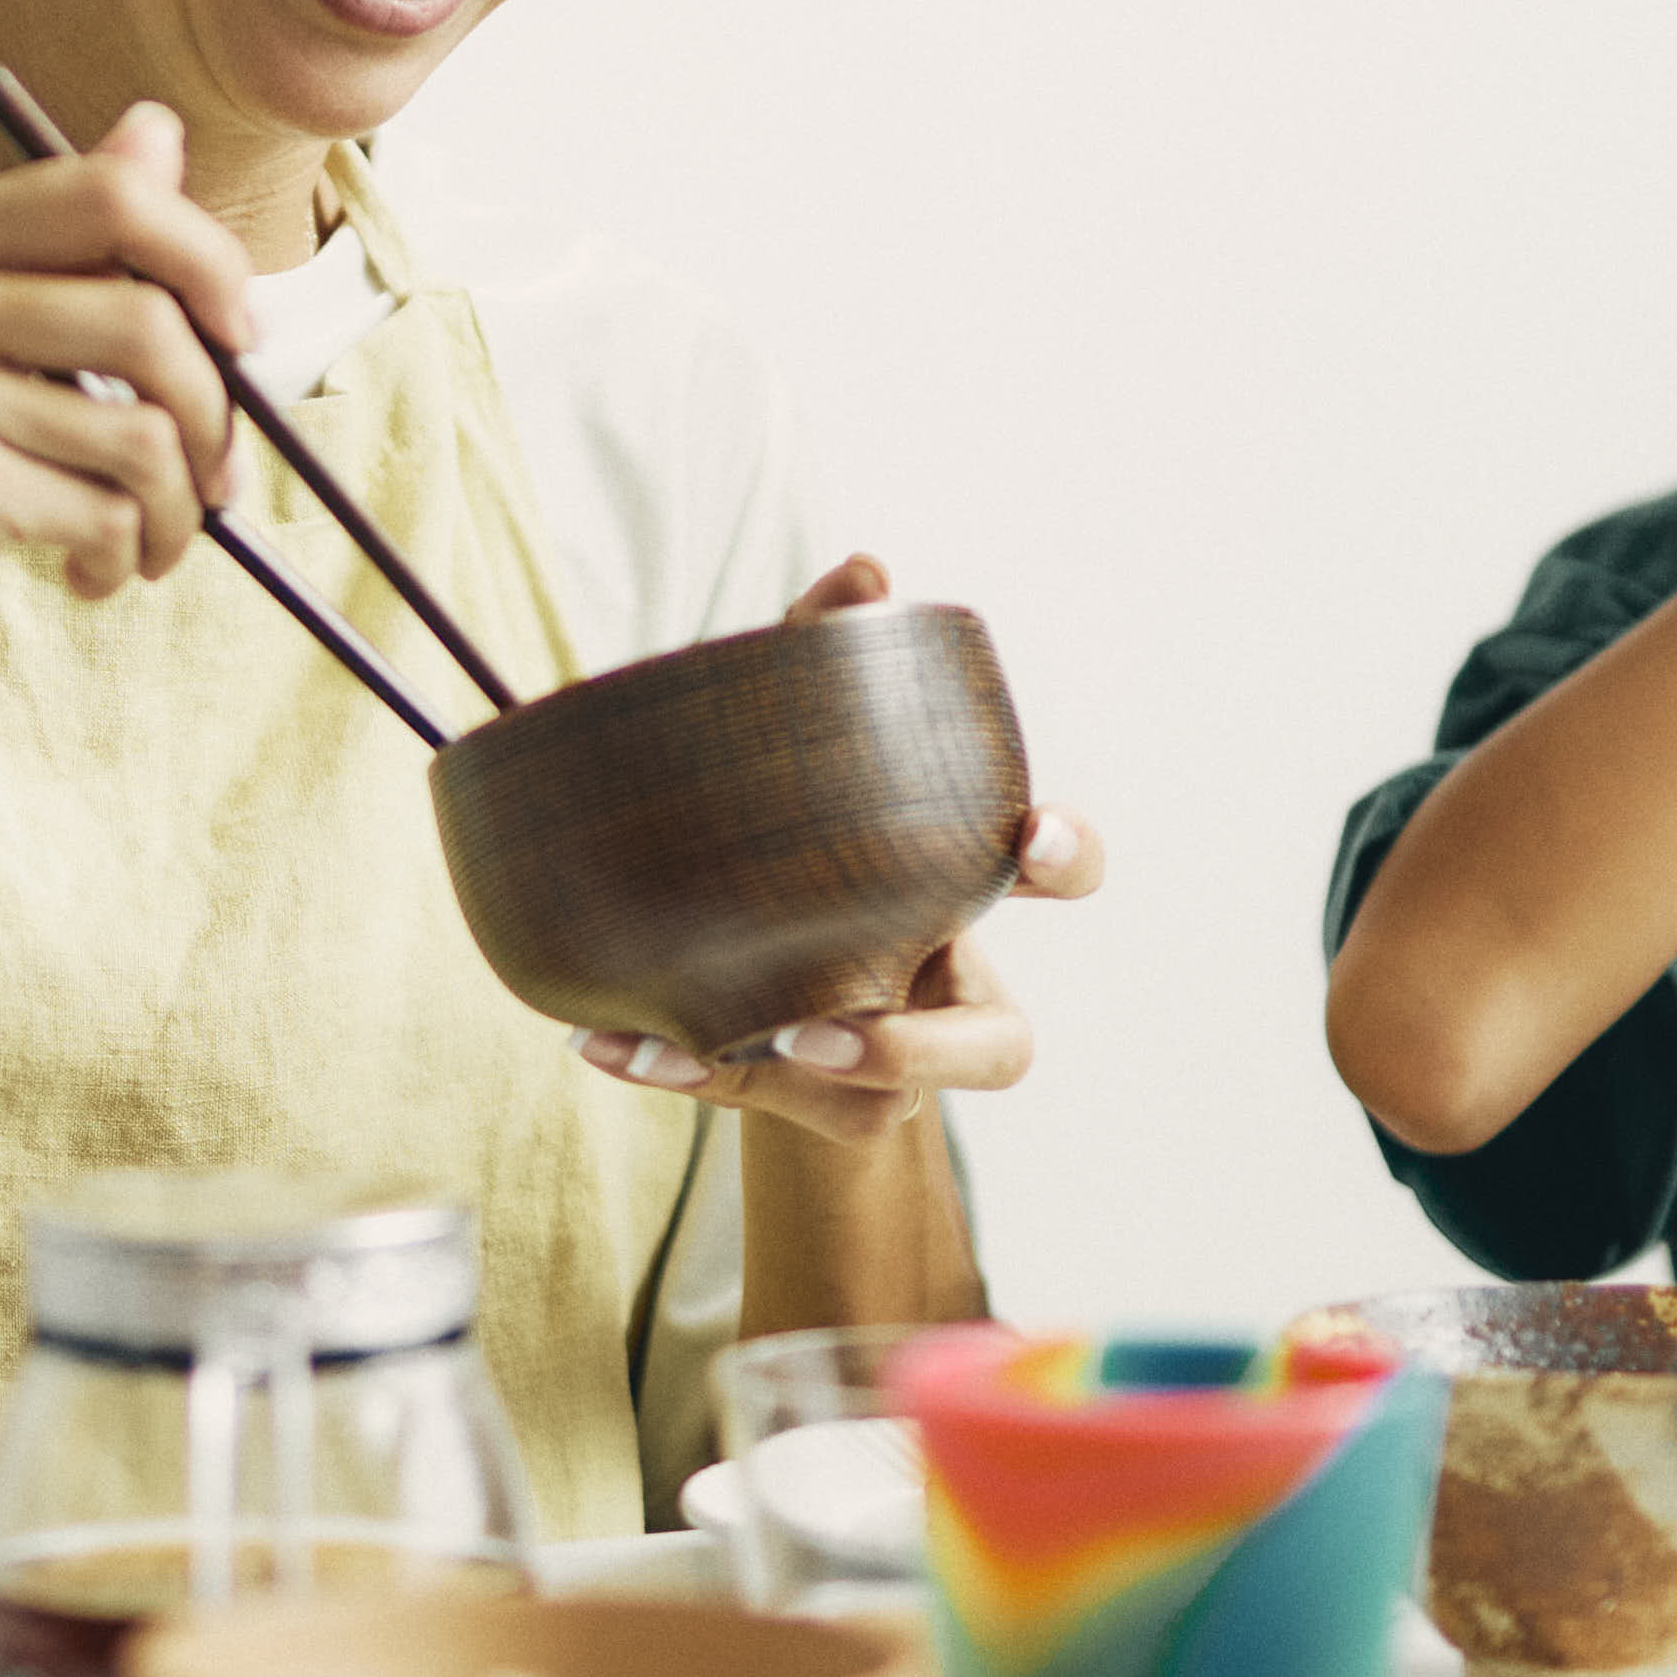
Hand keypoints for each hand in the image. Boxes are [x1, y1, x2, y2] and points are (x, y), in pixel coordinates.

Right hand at [0, 97, 257, 711]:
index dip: (206, 256)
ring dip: (176, 508)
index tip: (238, 333)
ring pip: (142, 434)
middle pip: (146, 317)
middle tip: (215, 476)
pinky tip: (88, 573)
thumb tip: (160, 129)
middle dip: (215, 410)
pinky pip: (105, 511)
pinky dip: (126, 556)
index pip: (107, 192)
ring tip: (150, 541)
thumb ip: (61, 244)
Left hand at [574, 556, 1107, 1146]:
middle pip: (999, 1049)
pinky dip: (684, 1070)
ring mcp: (881, 1066)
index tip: (1035, 835)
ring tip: (757, 1044)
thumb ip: (830, 649)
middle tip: (833, 1026)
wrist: (749, 945)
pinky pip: (756, 1105)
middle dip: (940, 1044)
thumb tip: (865, 570)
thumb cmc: (805, 827)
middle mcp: (940, 990)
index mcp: (962, 886)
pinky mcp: (807, 1104)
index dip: (1069, 856)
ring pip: (886, 1106)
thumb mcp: (805, 735)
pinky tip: (606, 1041)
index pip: (1059, 872)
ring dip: (817, 1080)